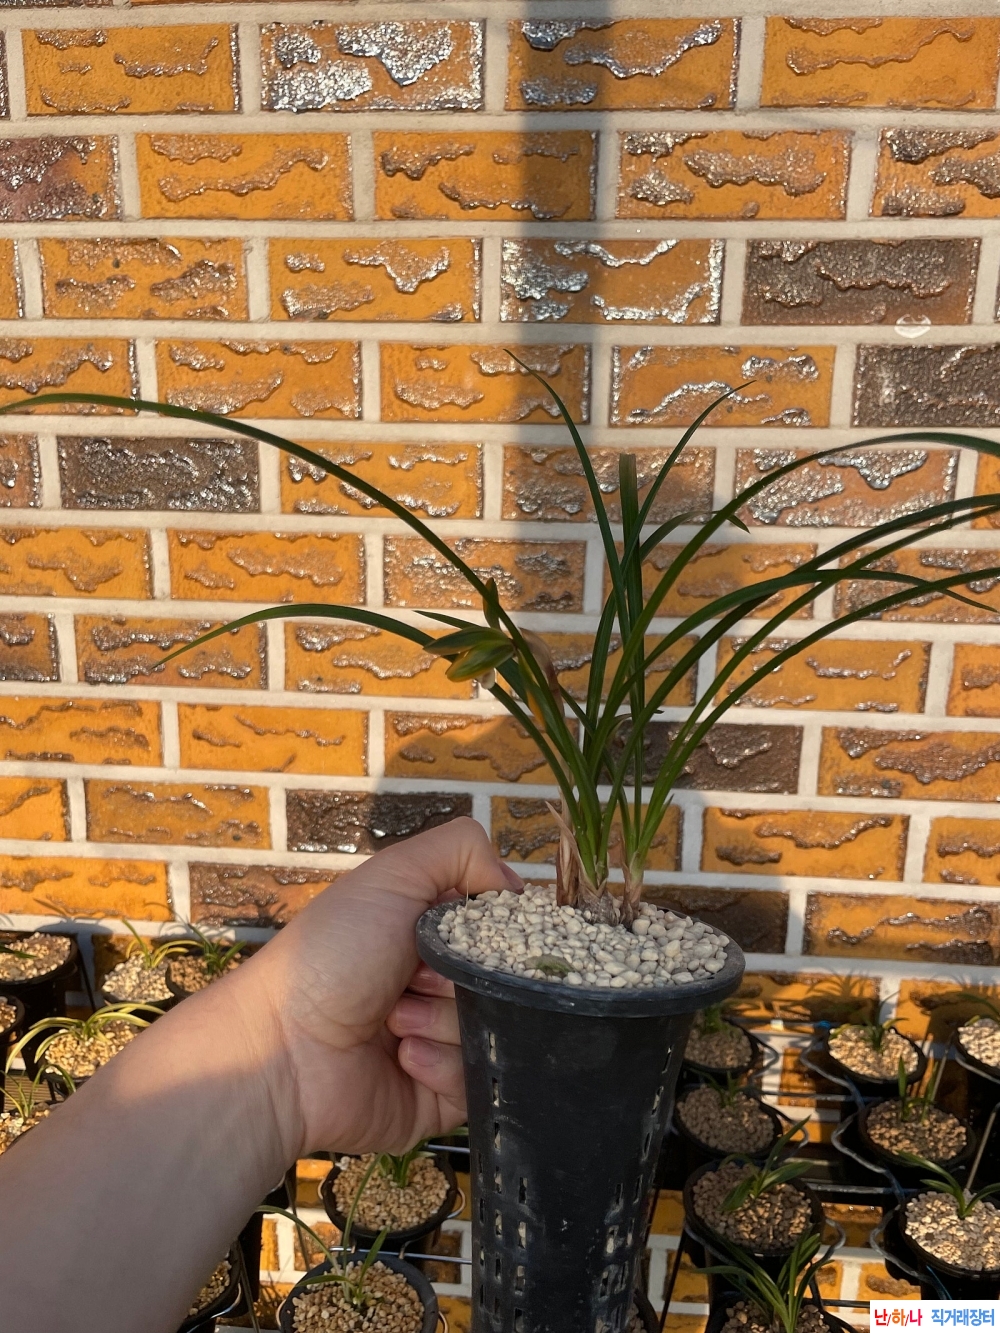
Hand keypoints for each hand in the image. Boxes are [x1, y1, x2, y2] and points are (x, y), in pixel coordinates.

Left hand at [229, 817, 520, 1159]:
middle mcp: (440, 985)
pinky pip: (478, 1078)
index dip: (493, 931)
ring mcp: (443, 1040)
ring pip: (495, 1029)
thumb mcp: (392, 875)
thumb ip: (462, 850)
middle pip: (504, 981)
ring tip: (395, 1022)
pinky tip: (401, 1056)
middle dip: (461, 977)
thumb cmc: (331, 955)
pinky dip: (440, 1063)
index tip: (463, 933)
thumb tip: (516, 885)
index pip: (501, 929)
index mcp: (431, 934)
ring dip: (442, 1021)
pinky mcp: (442, 1094)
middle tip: (413, 977)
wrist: (282, 1048)